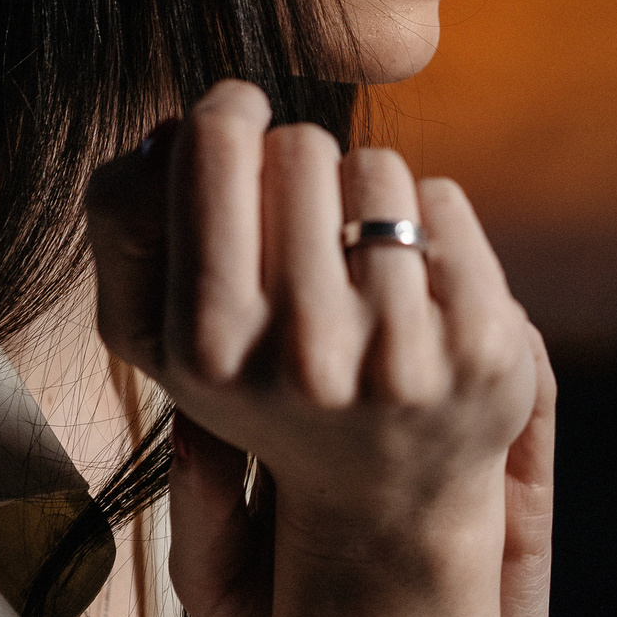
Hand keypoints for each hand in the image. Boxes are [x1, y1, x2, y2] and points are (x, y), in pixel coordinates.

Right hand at [85, 81, 547, 616]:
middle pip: (302, 145)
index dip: (227, 114)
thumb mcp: (163, 341)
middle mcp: (307, 356)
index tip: (236, 123)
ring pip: (380, 170)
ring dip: (367, 200)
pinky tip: (415, 294)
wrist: (384, 502)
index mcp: (208, 347)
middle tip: (301, 226)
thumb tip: (160, 135)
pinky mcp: (487, 345)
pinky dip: (430, 227)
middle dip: (300, 163)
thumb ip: (129, 232)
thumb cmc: (262, 395)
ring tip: (358, 271)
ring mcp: (405, 353)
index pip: (215, 145)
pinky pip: (445, 202)